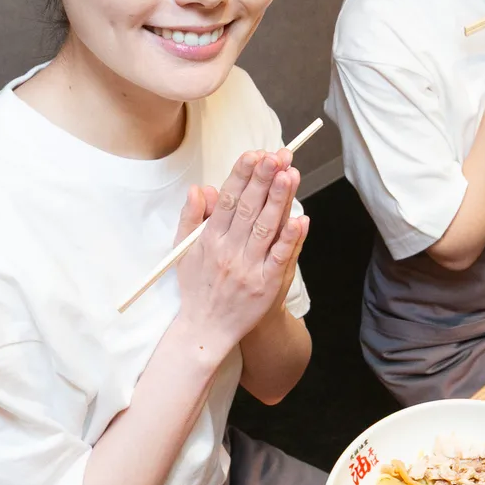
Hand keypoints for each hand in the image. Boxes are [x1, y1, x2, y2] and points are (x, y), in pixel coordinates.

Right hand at [170, 148, 306, 360]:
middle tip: (277, 155)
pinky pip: (279, 257)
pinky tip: (301, 218)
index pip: (228, 199)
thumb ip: (191, 218)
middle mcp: (228, 250)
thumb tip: (198, 188)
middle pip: (249, 208)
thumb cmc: (197, 287)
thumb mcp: (183, 251)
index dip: (242, 175)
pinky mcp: (266, 284)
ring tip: (290, 174)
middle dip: (263, 179)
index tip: (254, 153)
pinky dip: (290, 238)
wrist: (206, 330)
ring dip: (279, 200)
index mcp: (209, 239)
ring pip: (265, 227)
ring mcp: (248, 267)